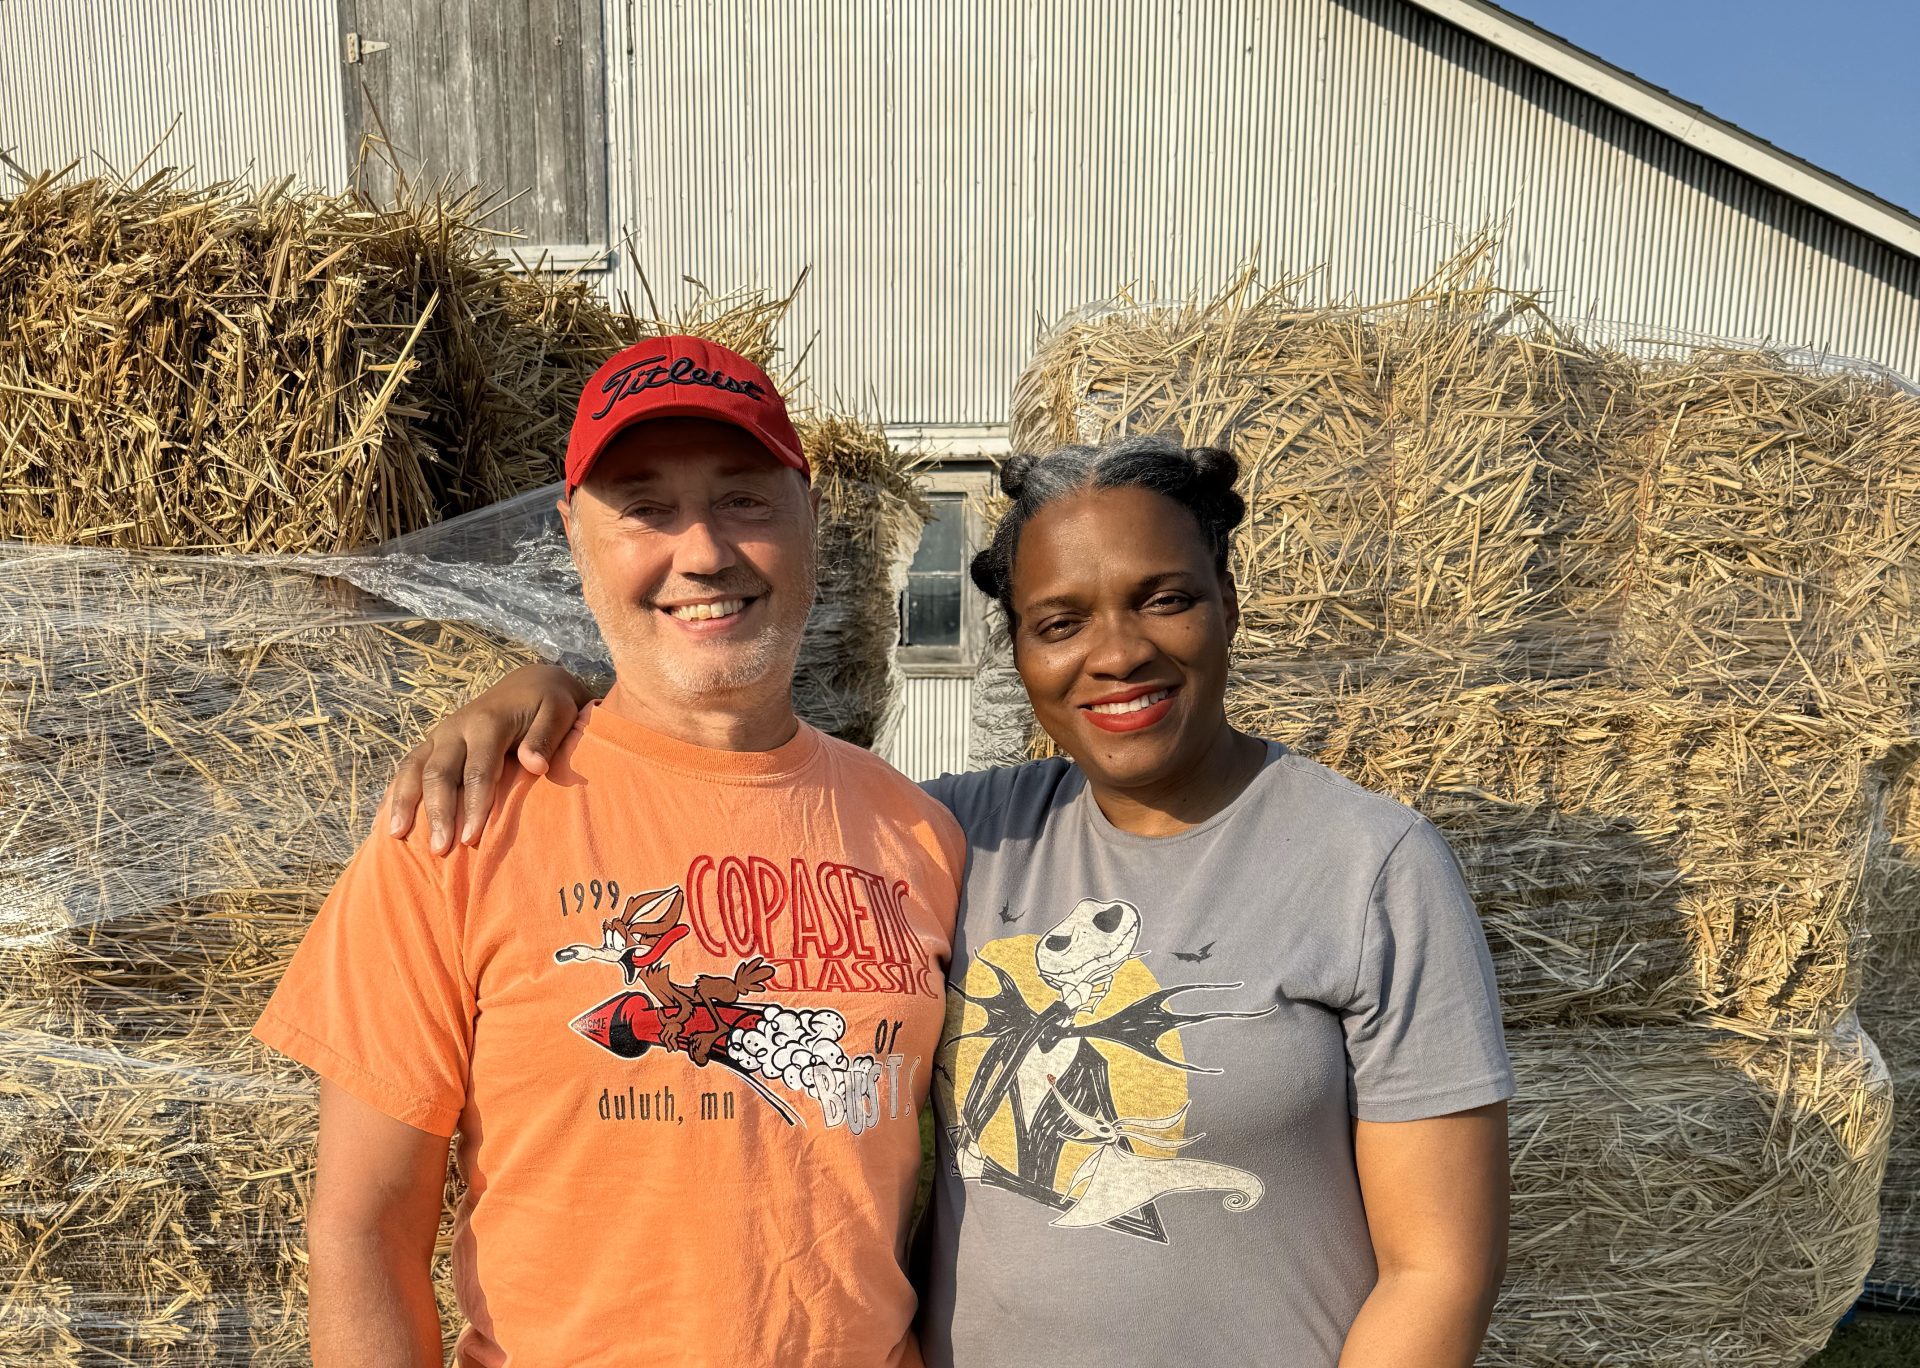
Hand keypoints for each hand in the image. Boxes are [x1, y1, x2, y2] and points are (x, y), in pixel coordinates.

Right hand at [385, 664, 592, 853]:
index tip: (472, 839)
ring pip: (414, 768)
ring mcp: (441, 735)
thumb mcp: (558, 713)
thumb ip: (544, 738)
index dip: (474, 805)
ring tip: (396, 835)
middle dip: (438, 812)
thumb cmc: (548, 705)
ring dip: (404, 802)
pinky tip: (387, 818)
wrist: (529, 683)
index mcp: (488, 723)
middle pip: (439, 773)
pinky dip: (395, 791)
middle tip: (439, 850)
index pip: (478, 770)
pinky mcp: (433, 742)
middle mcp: (457, 728)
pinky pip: (408, 766)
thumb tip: (535, 765)